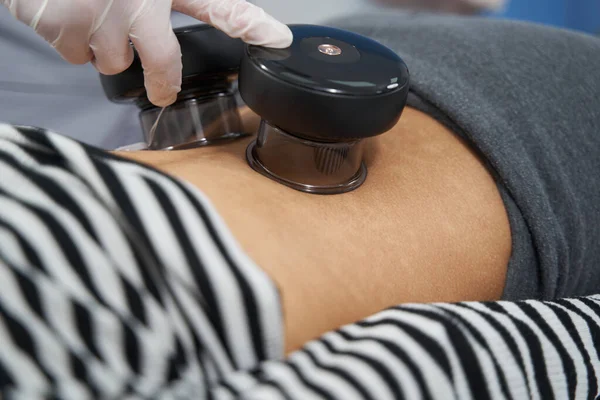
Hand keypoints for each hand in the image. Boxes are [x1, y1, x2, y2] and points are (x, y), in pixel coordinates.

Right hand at [2, 0, 292, 105]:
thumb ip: (170, 2)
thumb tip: (186, 25)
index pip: (220, 6)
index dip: (252, 24)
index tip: (279, 39)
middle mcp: (137, 0)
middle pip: (160, 65)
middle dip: (158, 77)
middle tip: (156, 80)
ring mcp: (100, 16)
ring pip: (114, 63)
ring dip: (105, 46)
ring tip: (93, 12)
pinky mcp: (63, 27)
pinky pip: (77, 56)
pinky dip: (71, 40)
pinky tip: (67, 12)